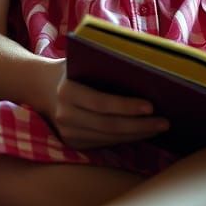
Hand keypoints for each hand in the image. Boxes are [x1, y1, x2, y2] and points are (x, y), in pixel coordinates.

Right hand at [44, 60, 169, 149]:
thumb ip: (105, 65)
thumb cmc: (71, 68)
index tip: (151, 106)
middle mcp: (65, 115)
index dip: (126, 106)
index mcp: (67, 91)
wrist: (40, 87)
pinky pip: (104, 143)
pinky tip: (143, 133)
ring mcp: (68, 133)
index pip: (101, 102)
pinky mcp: (73, 144)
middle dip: (139, 126)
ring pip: (109, 138)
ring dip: (137, 135)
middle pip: (109, 125)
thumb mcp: (82, 61)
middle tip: (165, 122)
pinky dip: (126, 139)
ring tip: (159, 127)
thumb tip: (144, 69)